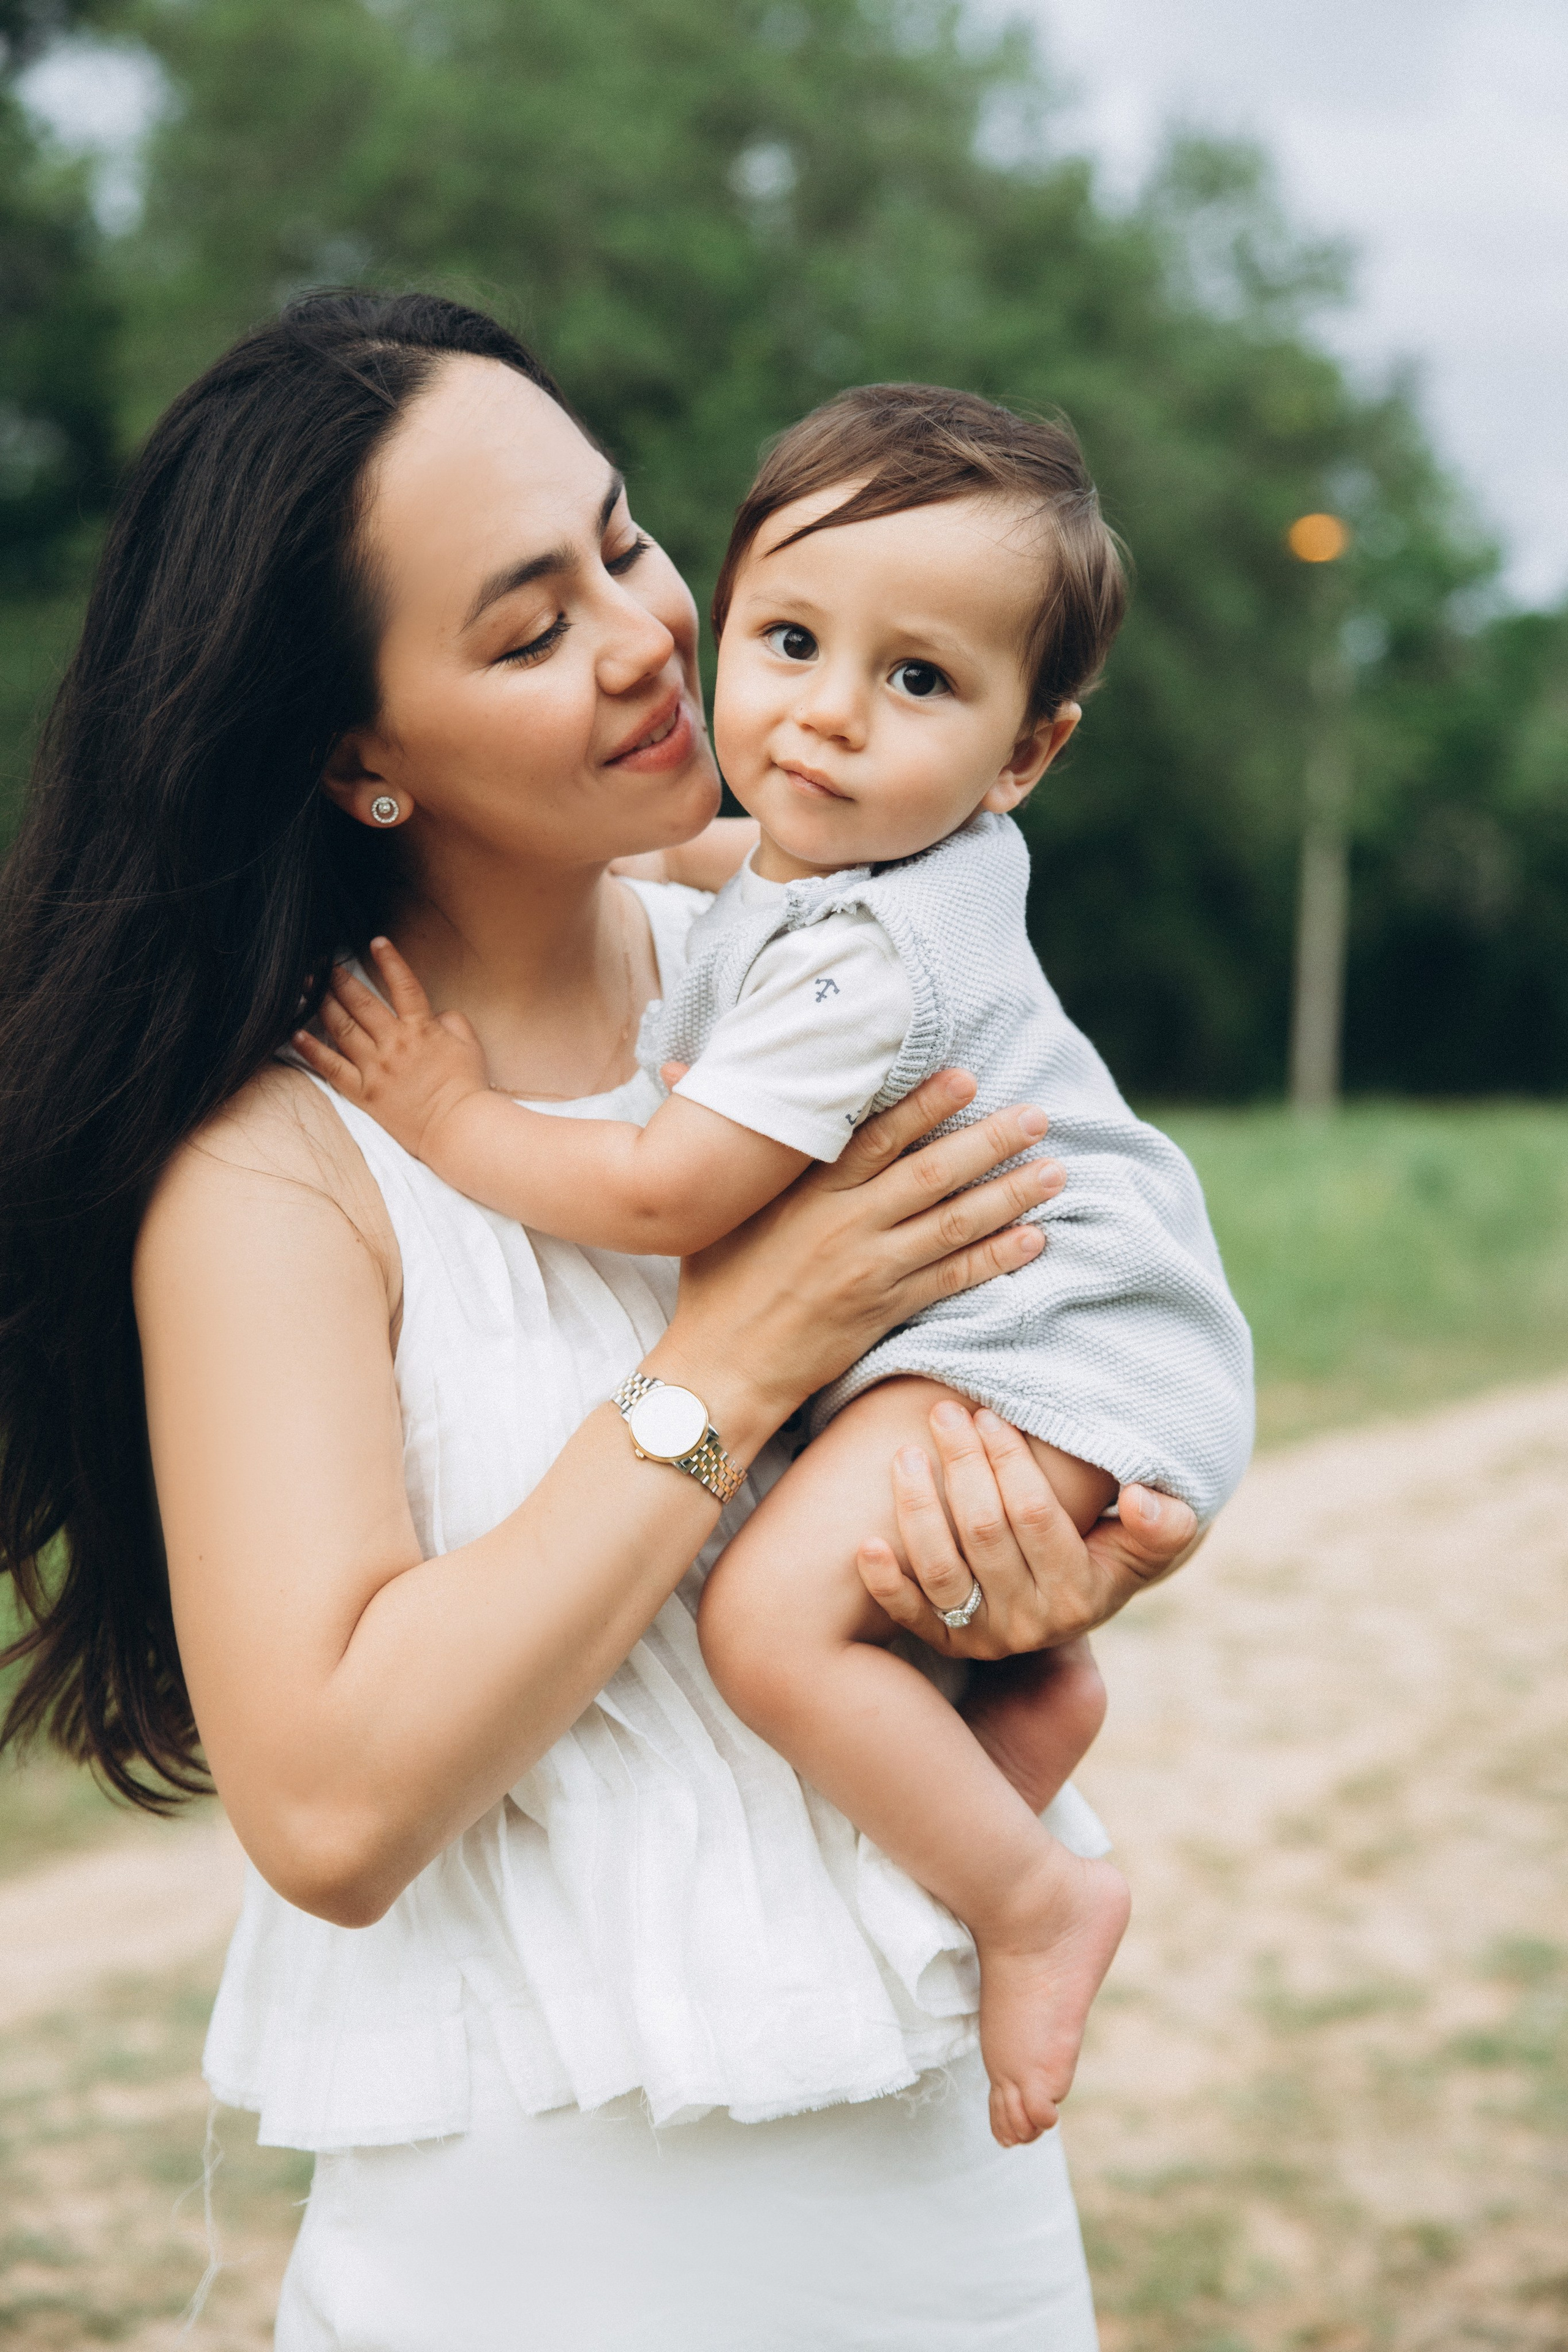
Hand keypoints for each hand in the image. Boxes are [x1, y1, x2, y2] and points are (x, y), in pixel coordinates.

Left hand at [293, 939, 490, 1163]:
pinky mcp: (363, 1092)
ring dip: (322, 1004)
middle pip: (361, 1003)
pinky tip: (296, 1034)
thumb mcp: (470, 1045)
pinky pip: (331, 1067)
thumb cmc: (467, 1087)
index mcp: (421, 1029)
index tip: (376, 941)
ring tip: (308, 988)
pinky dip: (311, 1049)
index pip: (403, 985)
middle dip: (341, 980)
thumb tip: (436, 1014)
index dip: (390, 960)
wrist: (458, 1128)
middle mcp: (394, 1043)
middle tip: (325, 966)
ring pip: (342, 1028)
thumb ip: (451, 1021)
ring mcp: (375, 1068)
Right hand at [652, 1069, 1066, 1441]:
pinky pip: (951, 1281)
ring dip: (1009, 1197)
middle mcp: (844, 1228)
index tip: (967, 1078)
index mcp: (804, 1194)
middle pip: (929, 1176)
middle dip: (988, 1143)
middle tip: (1038, 1116)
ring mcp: (869, 1272)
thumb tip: (677, 1063)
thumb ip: (719, 1136)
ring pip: (952, 1226)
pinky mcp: (884, 1313)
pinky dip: (995, 1260)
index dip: (924, 1106)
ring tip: (1055, 1172)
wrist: (719, 1371)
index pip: (874, 1138)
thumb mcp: (709, 1206)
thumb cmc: (712, 1283)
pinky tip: (1034, 1239)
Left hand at [856, 1401, 1198, 1657]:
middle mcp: (1031, 1623)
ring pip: (942, 1568)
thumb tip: (1141, 1501)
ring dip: (917, 1507)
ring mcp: (985, 1636)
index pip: (1035, 1517)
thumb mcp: (1153, 1541)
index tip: (990, 1416)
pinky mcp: (947, 1641)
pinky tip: (866, 1544)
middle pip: (984, 1533)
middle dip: (962, 1465)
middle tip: (944, 1413)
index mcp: (1080, 1594)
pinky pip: (910, 1615)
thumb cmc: (1114, 1550)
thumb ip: (1162, 1523)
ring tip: (905, 1453)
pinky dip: (886, 1583)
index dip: (1009, 1462)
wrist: (1078, 1602)